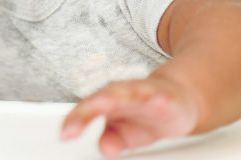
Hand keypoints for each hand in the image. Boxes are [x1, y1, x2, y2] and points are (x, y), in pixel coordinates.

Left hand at [60, 75, 199, 157]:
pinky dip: (154, 97)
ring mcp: (143, 93)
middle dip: (86, 111)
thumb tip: (106, 148)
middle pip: (101, 99)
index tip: (65, 134)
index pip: (86, 109)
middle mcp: (122, 94)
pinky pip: (158, 96)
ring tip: (101, 105)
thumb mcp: (126, 133)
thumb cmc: (144, 113)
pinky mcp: (164, 96)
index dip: (75, 121)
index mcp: (108, 101)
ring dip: (115, 98)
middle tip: (72, 127)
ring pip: (127, 93)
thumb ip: (112, 139)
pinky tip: (153, 101)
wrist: (176, 99)